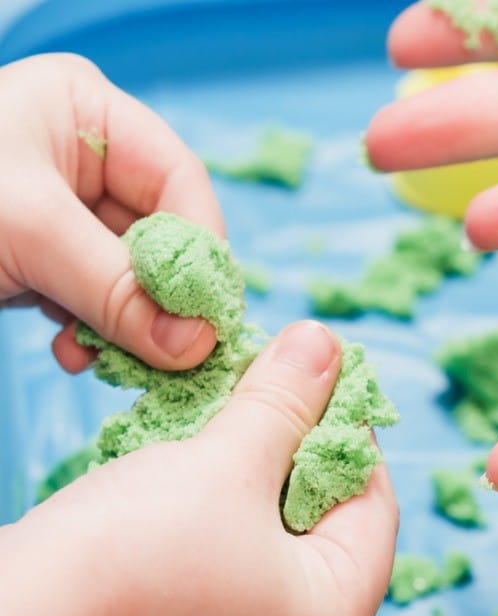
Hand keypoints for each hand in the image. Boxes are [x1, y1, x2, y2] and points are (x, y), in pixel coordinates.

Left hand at [0, 53, 222, 372]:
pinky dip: (93, 331)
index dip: (199, 250)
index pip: (178, 182)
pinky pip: (95, 296)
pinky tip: (75, 353)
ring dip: (126, 324)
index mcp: (85, 111)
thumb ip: (116, 288)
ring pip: (130, 274)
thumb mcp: (25, 232)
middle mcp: (82, 155)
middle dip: (158, 298)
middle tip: (168, 353)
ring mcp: (62, 208)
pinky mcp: (42, 255)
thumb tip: (196, 346)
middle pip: (160, 233)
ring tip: (102, 357)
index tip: (206, 319)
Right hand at [0, 321, 397, 615]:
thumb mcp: (227, 459)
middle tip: (278, 398)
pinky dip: (225, 536)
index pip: (373, 508)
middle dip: (298, 459)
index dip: (350, 432)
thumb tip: (326, 344)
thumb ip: (287, 401)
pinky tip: (199, 490)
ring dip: (258, 492)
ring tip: (236, 433)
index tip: (324, 380)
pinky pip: (234, 589)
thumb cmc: (132, 550)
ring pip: (276, 560)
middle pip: (326, 536)